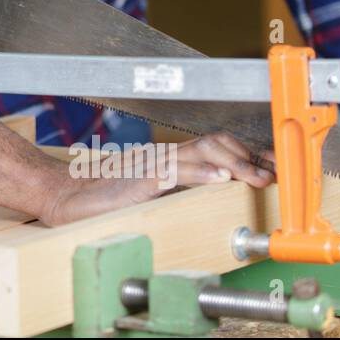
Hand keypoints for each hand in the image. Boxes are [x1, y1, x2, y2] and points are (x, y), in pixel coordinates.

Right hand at [41, 132, 274, 225]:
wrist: (63, 196)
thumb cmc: (103, 197)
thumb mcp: (149, 192)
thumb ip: (178, 188)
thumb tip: (219, 191)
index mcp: (168, 160)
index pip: (217, 145)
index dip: (249, 153)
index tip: (276, 165)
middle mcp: (162, 156)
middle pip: (214, 141)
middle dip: (250, 156)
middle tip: (276, 174)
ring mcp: (150, 165)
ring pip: (200, 152)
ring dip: (234, 163)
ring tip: (257, 177)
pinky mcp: (138, 180)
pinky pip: (174, 172)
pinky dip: (199, 174)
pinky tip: (220, 179)